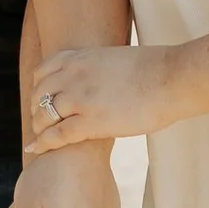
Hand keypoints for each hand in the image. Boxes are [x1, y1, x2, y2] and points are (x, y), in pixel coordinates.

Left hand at [25, 43, 173, 150]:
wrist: (172, 78)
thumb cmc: (157, 70)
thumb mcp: (118, 58)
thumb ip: (102, 68)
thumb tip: (106, 78)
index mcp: (81, 57)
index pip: (44, 70)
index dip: (39, 86)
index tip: (41, 98)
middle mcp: (74, 75)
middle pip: (39, 93)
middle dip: (36, 109)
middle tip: (38, 122)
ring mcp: (79, 98)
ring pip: (43, 115)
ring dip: (38, 127)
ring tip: (39, 137)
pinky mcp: (90, 122)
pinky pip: (56, 135)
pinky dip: (43, 143)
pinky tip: (36, 150)